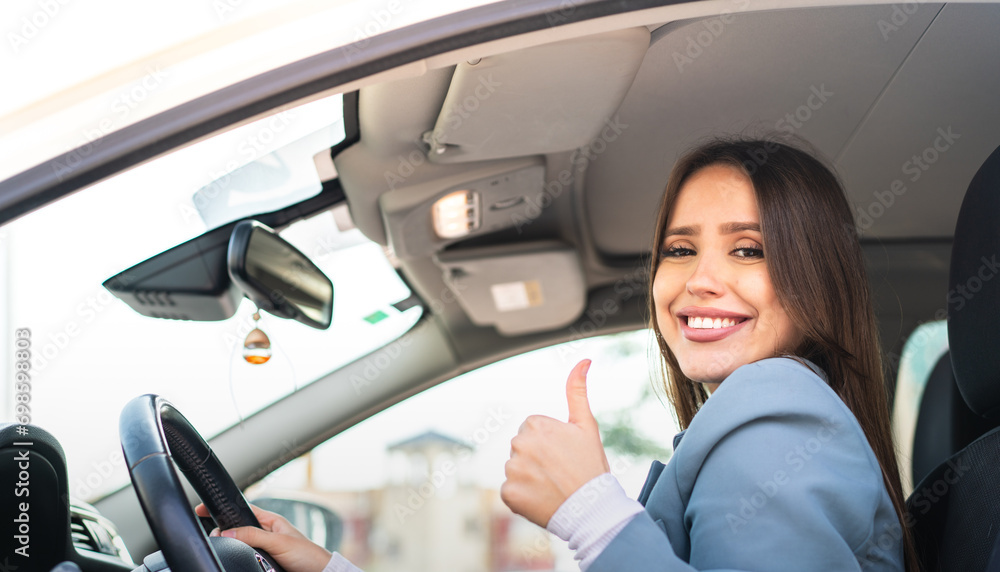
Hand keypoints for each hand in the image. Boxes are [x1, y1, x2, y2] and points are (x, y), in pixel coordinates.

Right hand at [195, 503, 331, 571]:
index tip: (202, 508)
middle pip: (236, 529)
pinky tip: (233, 560)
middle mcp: (265, 533)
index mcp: (269, 521)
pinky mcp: (262, 562)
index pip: (241, 510)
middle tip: (212, 537)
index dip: (222, 508)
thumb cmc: (307, 555)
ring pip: (238, 546)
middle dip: (223, 532)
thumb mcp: (278, 542)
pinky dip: (238, 559)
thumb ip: (253, 536)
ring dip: (231, 547)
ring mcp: (263, 548)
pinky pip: (245, 558)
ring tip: (222, 548)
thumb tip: (227, 533)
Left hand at [500, 359, 609, 526]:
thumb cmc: (592, 466)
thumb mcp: (587, 425)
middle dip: (536, 458)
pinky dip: (523, 497)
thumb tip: (584, 360)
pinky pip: (510, 491)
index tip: (564, 455)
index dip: (549, 443)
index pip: (532, 430)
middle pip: (522, 448)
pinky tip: (541, 499)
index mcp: (535, 425)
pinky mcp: (508, 493)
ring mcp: (512, 470)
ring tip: (552, 486)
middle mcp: (520, 444)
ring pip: (516, 469)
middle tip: (559, 472)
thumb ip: (577, 391)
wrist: (593, 509)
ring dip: (529, 477)